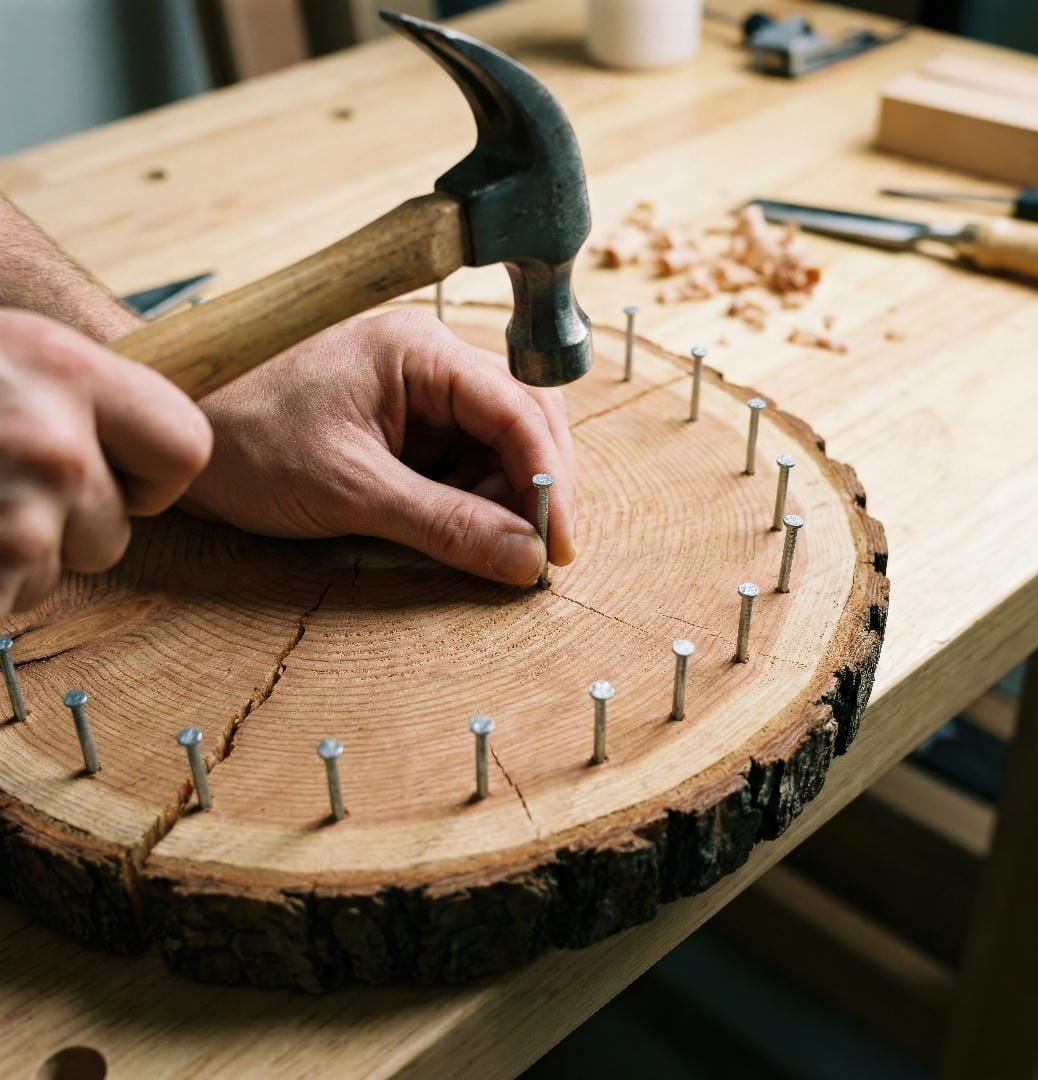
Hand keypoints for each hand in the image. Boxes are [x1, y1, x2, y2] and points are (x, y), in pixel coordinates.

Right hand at [0, 309, 212, 613]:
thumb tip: (167, 436)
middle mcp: (52, 437)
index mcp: (68, 368)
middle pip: (119, 529)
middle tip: (10, 482)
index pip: (188, 446)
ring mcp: (17, 506)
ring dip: (22, 554)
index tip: (112, 466)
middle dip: (73, 526)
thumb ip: (82, 390)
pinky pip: (16, 596)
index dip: (154, 472)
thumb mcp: (13, 352)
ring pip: (67, 567)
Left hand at [181, 309, 576, 585]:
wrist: (180, 435)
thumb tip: (525, 557)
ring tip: (499, 549)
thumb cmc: (246, 438)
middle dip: (538, 485)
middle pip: (523, 418)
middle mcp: (430, 361)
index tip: (557, 543)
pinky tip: (469, 533)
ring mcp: (419, 392)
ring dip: (508, 497)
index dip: (549, 478)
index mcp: (419, 350)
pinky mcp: (405, 425)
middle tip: (540, 551)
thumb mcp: (349, 489)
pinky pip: (464, 459)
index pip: (517, 407)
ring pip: (499, 443)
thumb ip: (444, 524)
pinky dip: (475, 500)